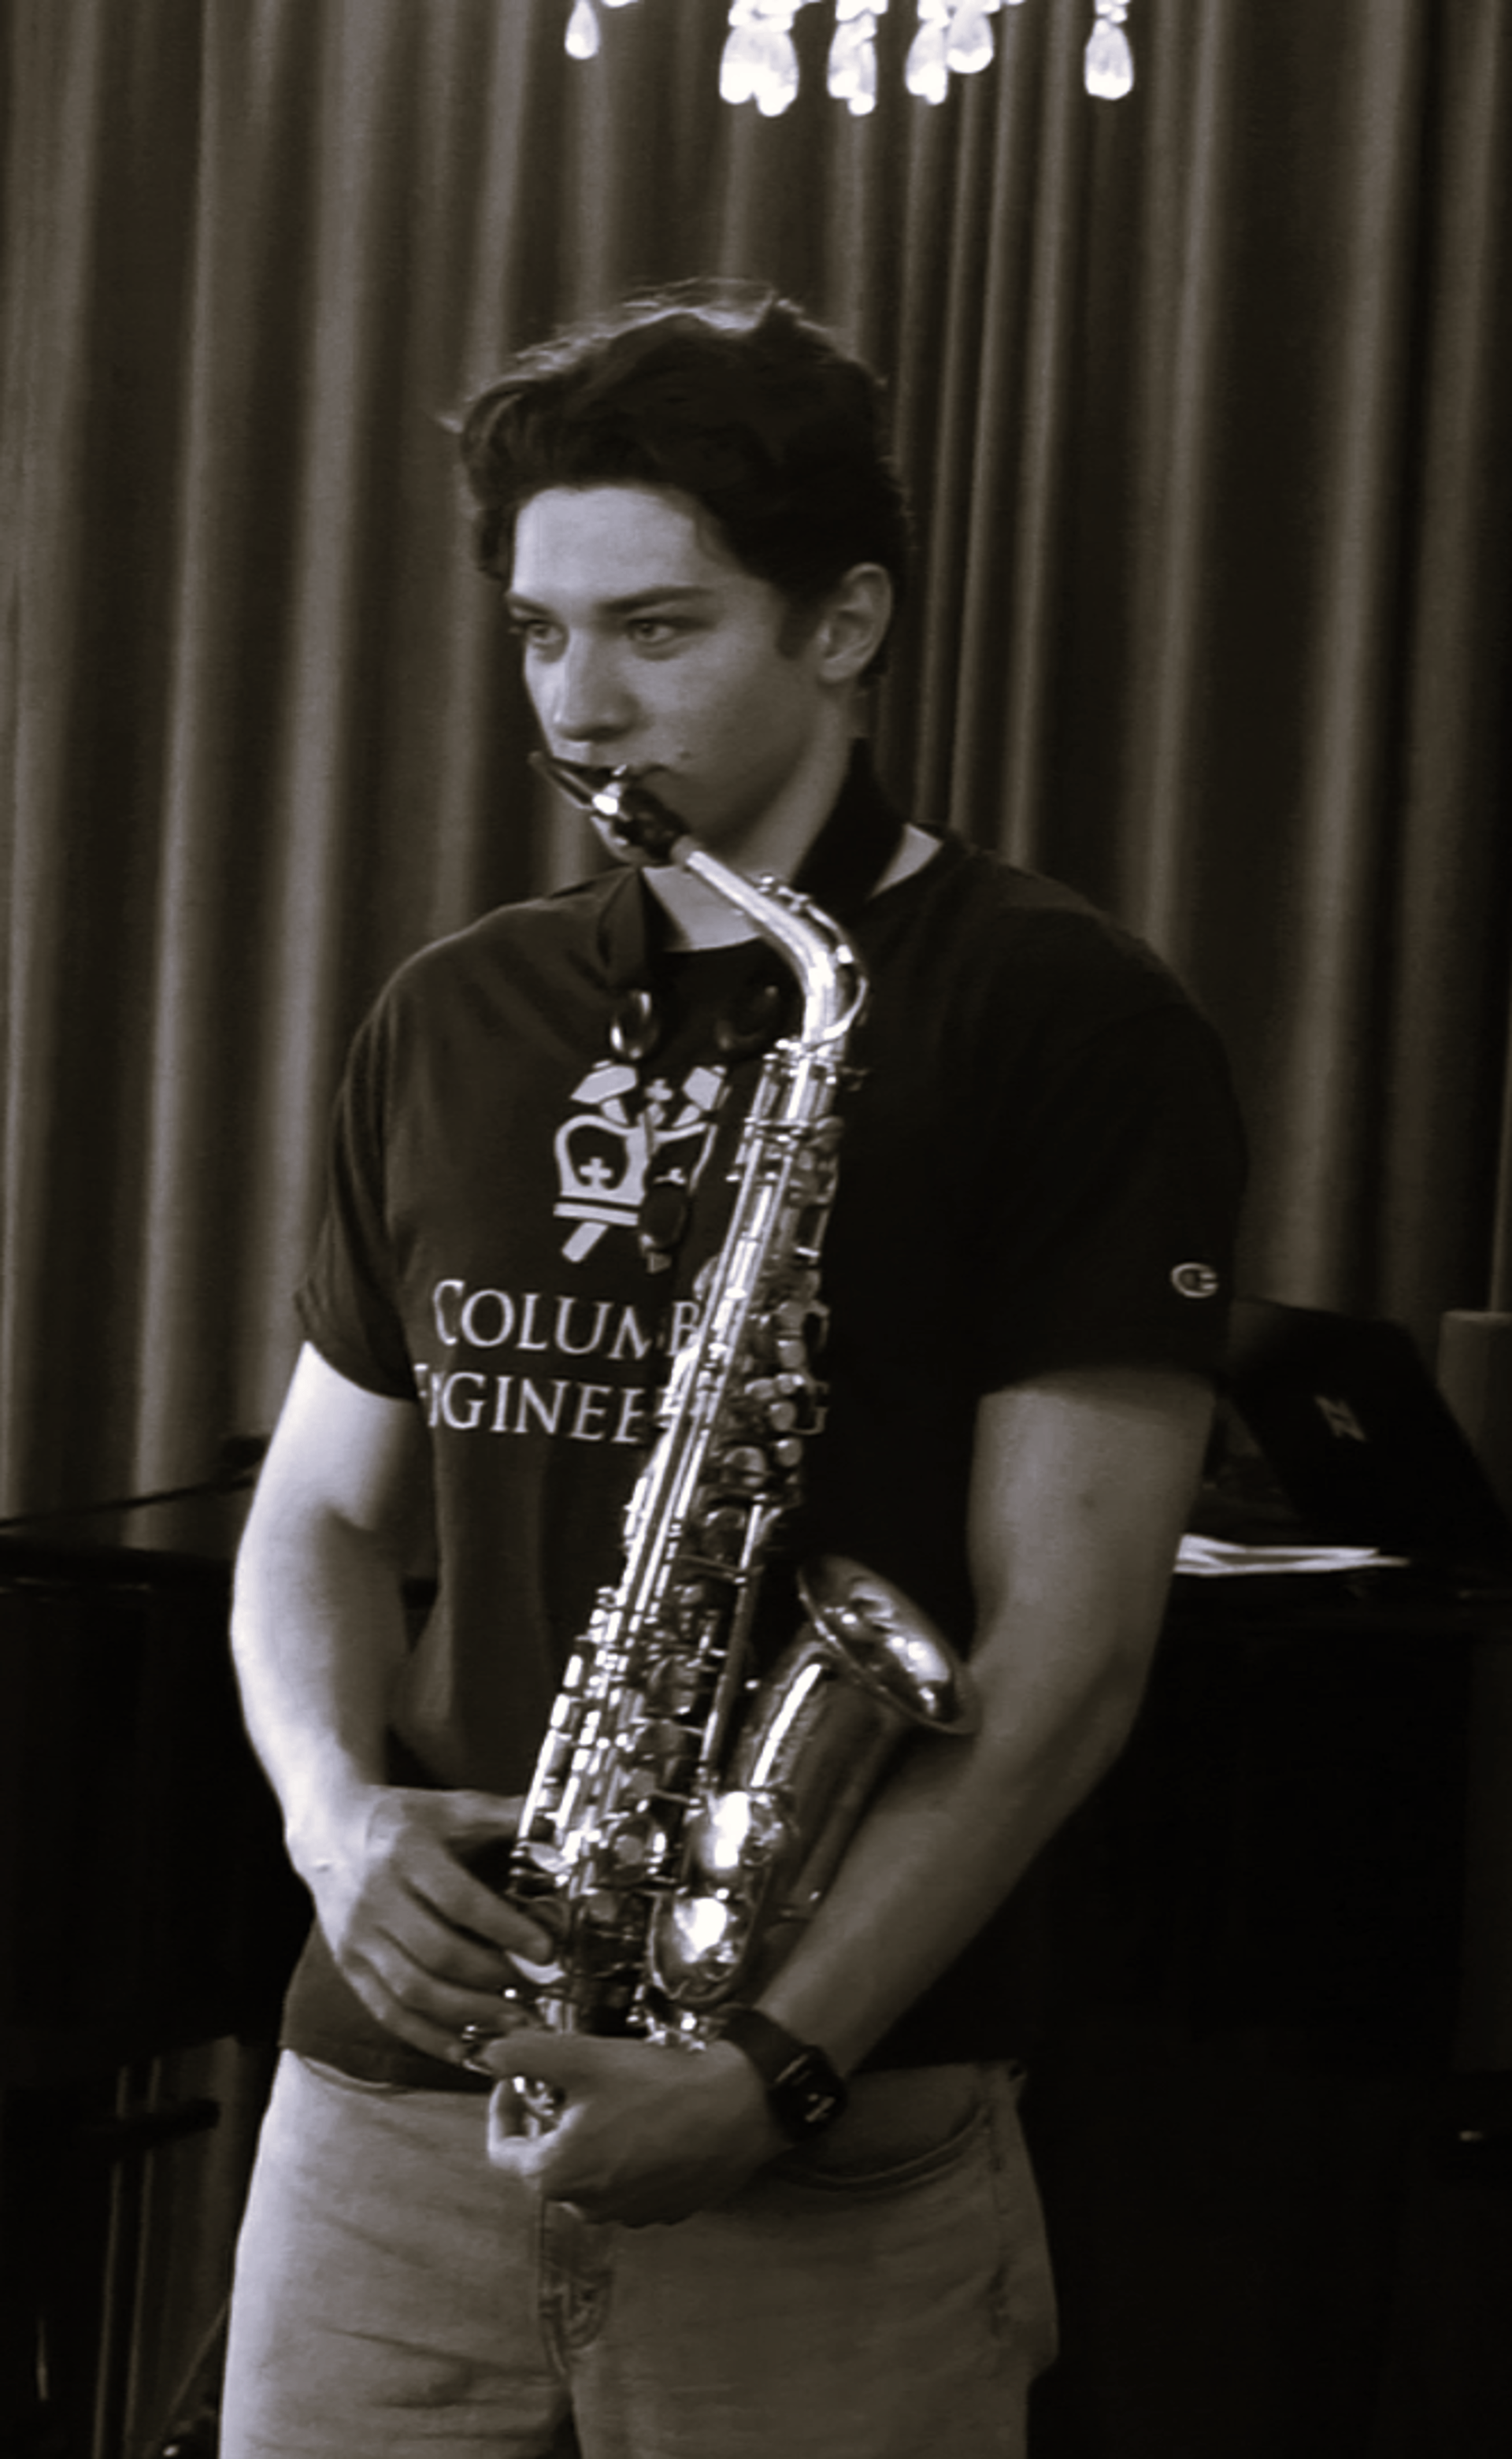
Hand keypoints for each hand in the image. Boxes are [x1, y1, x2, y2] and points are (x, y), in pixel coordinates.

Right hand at [294, 1785, 555, 2065]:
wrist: (330, 1833)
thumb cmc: (401, 1822)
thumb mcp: (451, 1806)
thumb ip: (504, 1815)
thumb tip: (558, 1826)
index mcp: (407, 1852)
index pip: (460, 1900)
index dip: (505, 1930)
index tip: (545, 1950)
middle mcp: (377, 1896)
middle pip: (437, 1953)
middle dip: (492, 1981)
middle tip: (534, 1992)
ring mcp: (359, 1936)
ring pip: (412, 1990)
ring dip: (467, 2015)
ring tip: (511, 2023)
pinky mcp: (349, 1965)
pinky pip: (388, 2012)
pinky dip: (428, 2037)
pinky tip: (464, 2048)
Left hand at [472, 2032, 788, 2227]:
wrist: (738, 2107)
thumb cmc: (661, 2087)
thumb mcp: (583, 2057)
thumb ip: (523, 2054)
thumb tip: (486, 2053)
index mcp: (556, 2176)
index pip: (502, 2150)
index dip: (502, 2108)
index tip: (516, 2080)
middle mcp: (587, 2206)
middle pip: (547, 2160)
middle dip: (551, 2118)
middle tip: (571, 2079)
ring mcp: (628, 2213)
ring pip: (588, 2170)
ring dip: (589, 2136)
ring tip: (614, 2095)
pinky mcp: (663, 2209)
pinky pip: (626, 2180)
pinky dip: (625, 2152)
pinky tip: (648, 2119)